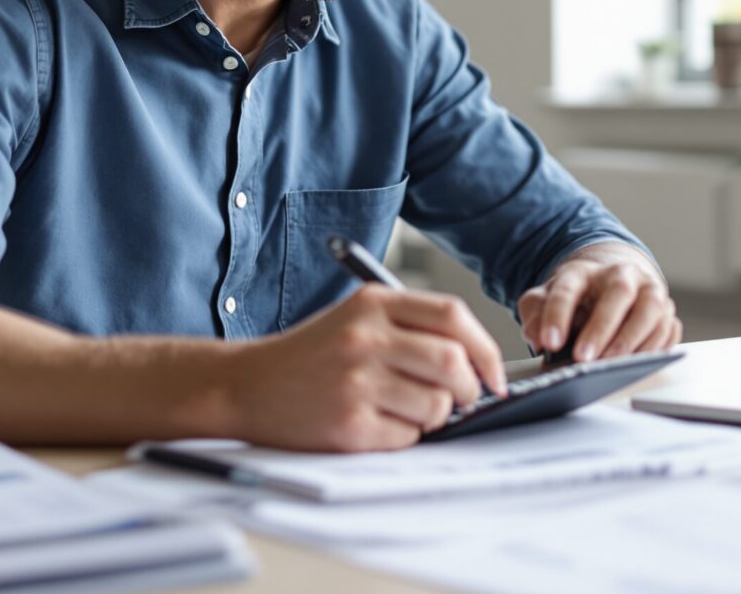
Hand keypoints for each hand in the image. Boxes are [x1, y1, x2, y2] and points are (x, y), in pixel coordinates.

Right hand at [226, 285, 508, 451]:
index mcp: (372, 303)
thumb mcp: (355, 318)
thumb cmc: (310, 355)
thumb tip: (477, 362)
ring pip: (436, 405)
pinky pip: (408, 436)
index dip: (485, 347)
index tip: (493, 373)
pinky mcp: (349, 424)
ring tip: (407, 410)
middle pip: (453, 363)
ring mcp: (356, 382)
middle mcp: (365, 338)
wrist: (246, 386)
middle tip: (463, 399)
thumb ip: (411, 327)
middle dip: (469, 389)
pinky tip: (377, 424)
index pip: (453, 316)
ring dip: (435, 416)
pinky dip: (404, 435)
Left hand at [518, 244, 680, 362]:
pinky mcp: (668, 311)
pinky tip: (639, 363)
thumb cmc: (579, 298)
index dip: (557, 315)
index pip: (568, 288)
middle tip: (584, 358)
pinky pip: (669, 328)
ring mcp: (650, 291)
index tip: (548, 342)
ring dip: (631, 341)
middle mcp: (622, 274)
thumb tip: (535, 336)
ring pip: (650, 310)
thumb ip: (535, 313)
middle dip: (601, 327)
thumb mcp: (548, 299)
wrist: (612, 283)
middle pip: (618, 292)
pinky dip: (656, 347)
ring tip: (611, 365)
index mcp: (585, 271)